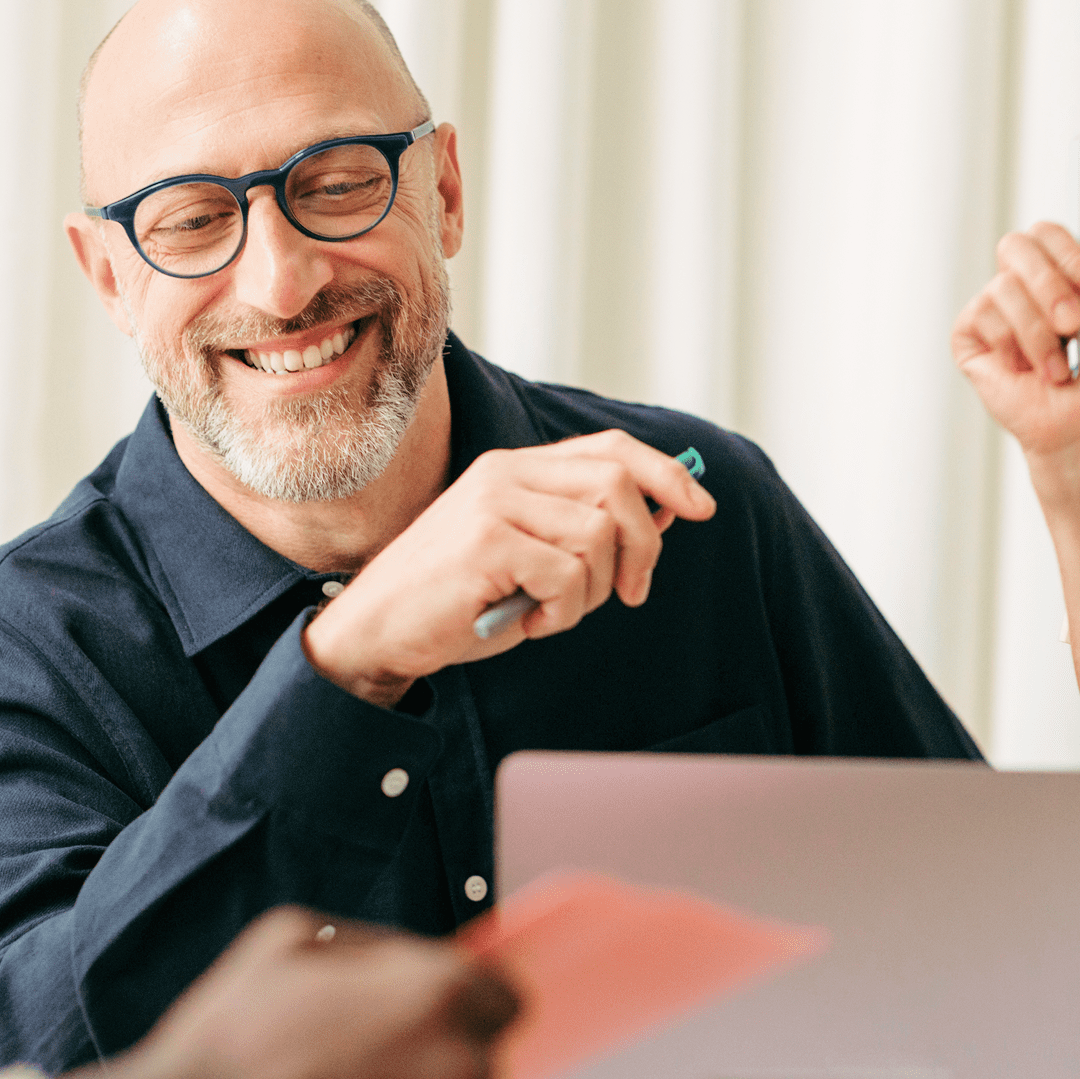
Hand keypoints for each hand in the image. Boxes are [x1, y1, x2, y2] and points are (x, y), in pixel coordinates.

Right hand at [56, 907, 519, 1078]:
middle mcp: (457, 1055)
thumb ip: (369, 943)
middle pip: (490, 1046)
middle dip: (451, 1041)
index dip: (470, 997)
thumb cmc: (237, 1027)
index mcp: (435, 986)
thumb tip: (399, 956)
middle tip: (388, 1045)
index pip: (503, 992)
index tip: (447, 1006)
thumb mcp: (296, 934)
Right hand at [302, 429, 717, 704]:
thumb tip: (670, 511)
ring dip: (594, 591)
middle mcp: (506, 474)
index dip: (665, 473)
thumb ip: (582, 531)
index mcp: (516, 469)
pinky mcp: (487, 543)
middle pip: (618, 486)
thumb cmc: (458, 600)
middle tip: (628, 594)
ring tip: (555, 611)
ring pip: (598, 535)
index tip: (701, 507)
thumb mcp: (528, 556)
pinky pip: (568, 574)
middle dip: (643, 546)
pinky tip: (530, 623)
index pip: (610, 448)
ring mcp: (495, 504)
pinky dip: (563, 612)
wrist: (378, 630)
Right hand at [950, 179, 1079, 497]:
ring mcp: (992, 311)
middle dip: (1056, 287)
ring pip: (1006, 285)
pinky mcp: (969, 338)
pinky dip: (1019, 346)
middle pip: (1018, 244)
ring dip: (1043, 330)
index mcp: (1056, 272)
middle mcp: (1020, 286)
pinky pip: (986, 315)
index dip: (1075, 258)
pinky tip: (1031, 372)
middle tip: (1077, 326)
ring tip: (1060, 365)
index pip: (1048, 231)